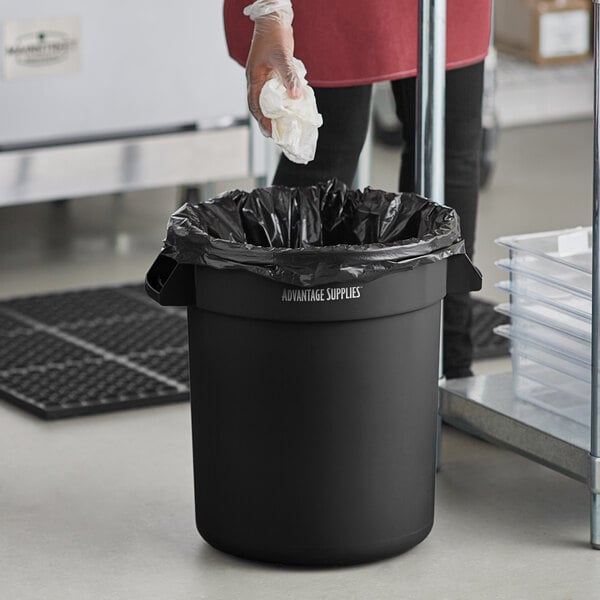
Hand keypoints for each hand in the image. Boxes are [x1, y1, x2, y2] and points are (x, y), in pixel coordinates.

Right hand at [245, 7, 301, 136]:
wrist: (274, 19)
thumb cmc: (275, 35)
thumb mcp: (283, 57)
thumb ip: (289, 76)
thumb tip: (296, 97)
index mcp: (254, 78)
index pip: (255, 105)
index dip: (262, 121)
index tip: (270, 133)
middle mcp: (256, 80)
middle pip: (259, 106)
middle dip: (266, 122)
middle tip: (276, 135)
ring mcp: (262, 77)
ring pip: (266, 101)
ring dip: (273, 113)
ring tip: (282, 125)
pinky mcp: (270, 74)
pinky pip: (273, 93)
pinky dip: (279, 102)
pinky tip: (288, 107)